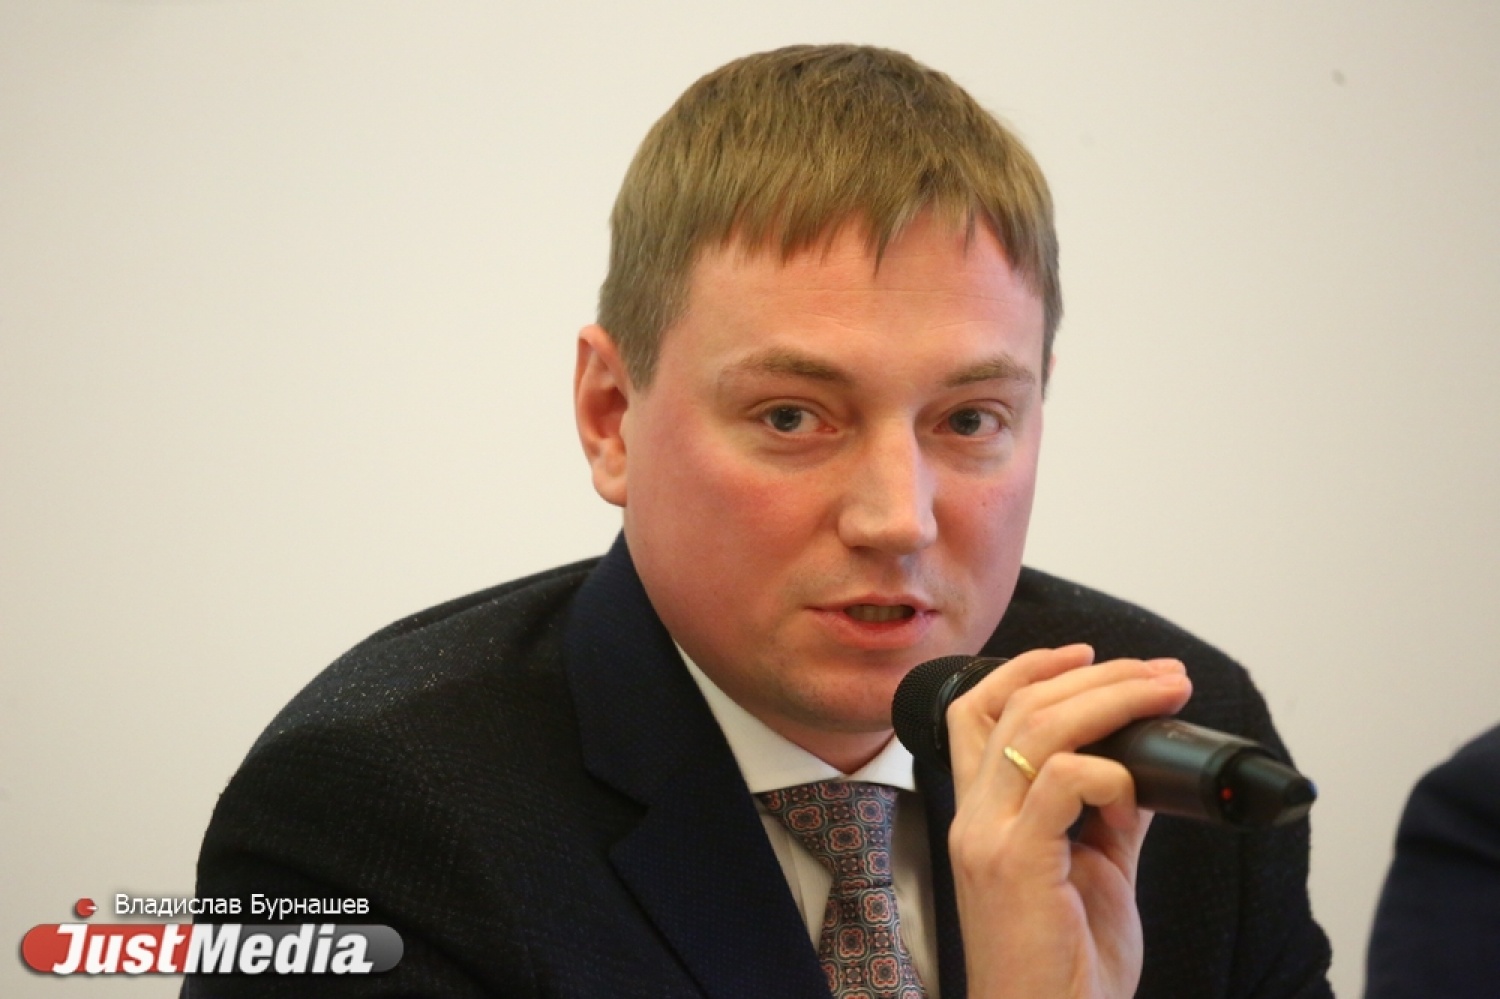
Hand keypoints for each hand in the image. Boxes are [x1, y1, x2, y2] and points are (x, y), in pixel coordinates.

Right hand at [944, 644, 1192, 998]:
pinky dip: (1106, 768)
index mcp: (983, 815)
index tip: (1086, 653)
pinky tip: (1136, 779)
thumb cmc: (1067, 970)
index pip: (975, 710)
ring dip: (1112, 699)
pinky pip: (1059, 783)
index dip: (1027, 668)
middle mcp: (974, 817)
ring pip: (1038, 727)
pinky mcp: (1016, 864)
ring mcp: (988, 838)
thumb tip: (1142, 765)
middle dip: (1096, 675)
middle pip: (1017, 705)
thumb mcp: (1096, 874)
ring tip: (1164, 693)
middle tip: (1160, 673)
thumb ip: (1111, 816)